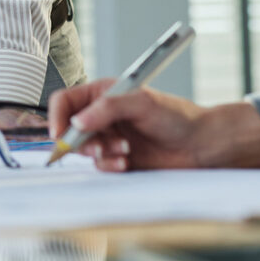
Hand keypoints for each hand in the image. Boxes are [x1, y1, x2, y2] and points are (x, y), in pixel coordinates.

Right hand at [46, 79, 259, 170]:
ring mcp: (109, 138)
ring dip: (99, 153)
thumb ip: (106, 109)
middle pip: (69, 129)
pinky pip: (99, 165)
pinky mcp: (117, 159)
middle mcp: (102, 116)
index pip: (65, 101)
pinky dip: (109, 166)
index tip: (60, 134)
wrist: (202, 145)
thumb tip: (76, 121)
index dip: (57, 117)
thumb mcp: (141, 102)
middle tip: (97, 148)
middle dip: (81, 141)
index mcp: (102, 94)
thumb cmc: (177, 117)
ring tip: (123, 152)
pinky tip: (126, 162)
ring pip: (84, 150)